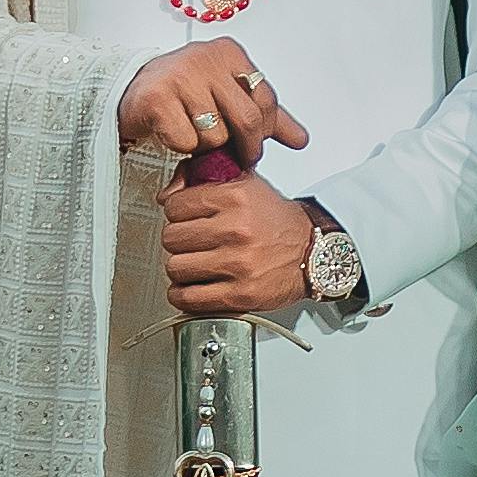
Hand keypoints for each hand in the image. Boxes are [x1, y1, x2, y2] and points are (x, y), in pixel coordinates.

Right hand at [113, 46, 310, 167]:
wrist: (134, 92)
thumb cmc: (186, 95)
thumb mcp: (229, 98)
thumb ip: (266, 117)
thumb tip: (302, 140)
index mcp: (229, 53)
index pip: (266, 99)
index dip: (264, 131)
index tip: (253, 146)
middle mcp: (205, 58)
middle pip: (248, 118)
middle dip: (246, 148)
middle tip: (236, 159)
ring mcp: (179, 75)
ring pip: (216, 134)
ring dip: (207, 147)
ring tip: (195, 135)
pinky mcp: (156, 98)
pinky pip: (185, 141)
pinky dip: (182, 147)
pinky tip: (173, 133)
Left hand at [163, 172, 325, 320]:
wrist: (311, 252)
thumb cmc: (275, 220)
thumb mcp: (244, 184)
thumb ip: (201, 178)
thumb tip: (164, 195)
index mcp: (235, 198)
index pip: (175, 206)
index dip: (176, 213)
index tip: (184, 219)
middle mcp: (236, 230)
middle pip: (171, 238)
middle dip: (177, 241)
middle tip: (190, 243)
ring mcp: (238, 264)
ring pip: (176, 268)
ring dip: (180, 268)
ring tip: (193, 265)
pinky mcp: (241, 295)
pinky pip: (190, 298)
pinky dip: (183, 295)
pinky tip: (190, 288)